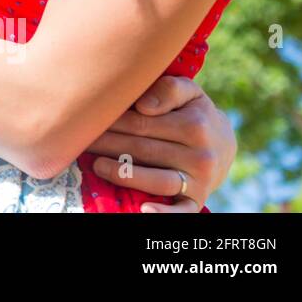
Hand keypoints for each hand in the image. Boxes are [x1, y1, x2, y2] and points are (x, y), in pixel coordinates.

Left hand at [84, 75, 234, 210]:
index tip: (86, 118)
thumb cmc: (193, 112)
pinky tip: (143, 209)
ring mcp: (199, 180)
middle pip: (142, 150)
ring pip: (156, 180)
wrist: (223, 144)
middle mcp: (199, 155)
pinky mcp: (198, 200)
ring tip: (96, 165)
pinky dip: (164, 213)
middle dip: (107, 144)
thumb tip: (143, 105)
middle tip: (78, 140)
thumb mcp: (188, 92)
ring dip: (123, 174)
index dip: (110, 121)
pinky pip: (181, 211)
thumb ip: (168, 89)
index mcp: (194, 125)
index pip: (141, 123)